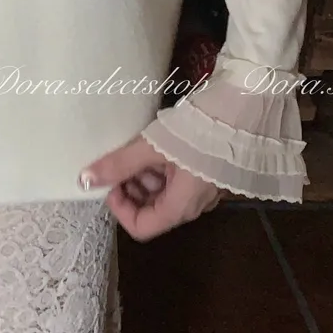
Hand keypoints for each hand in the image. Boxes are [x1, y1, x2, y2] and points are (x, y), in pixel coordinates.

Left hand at [79, 135, 221, 240]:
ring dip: (144, 175)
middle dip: (130, 188)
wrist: (247, 105)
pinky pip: (177, 177)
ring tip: (137, 147)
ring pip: (163, 192)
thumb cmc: (199, 131)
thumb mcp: (153, 147)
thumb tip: (85, 180)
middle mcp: (194, 203)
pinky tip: (155, 143)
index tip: (111, 180)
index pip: (142, 227)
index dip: (119, 208)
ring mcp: (203, 187)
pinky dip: (160, 166)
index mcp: (182, 206)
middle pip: (151, 209)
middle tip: (120, 161)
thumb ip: (119, 164)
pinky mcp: (208, 169)